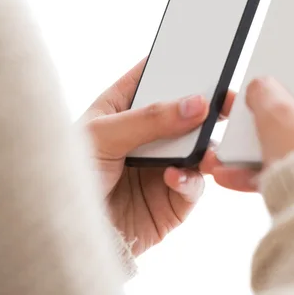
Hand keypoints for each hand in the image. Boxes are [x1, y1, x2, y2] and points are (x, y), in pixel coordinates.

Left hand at [79, 58, 234, 255]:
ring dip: (207, 146)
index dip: (181, 64)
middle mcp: (146, 135)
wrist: (65, 237)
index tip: (208, 57)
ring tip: (204, 149)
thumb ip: (150, 119)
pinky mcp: (172, 199)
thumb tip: (197, 104)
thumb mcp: (101, 136)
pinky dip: (192, 179)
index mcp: (122, 108)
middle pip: (187, 111)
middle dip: (210, 106)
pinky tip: (174, 178)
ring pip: (199, 147)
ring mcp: (162, 166)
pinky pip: (195, 183)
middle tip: (227, 102)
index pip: (155, 76)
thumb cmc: (65, 178)